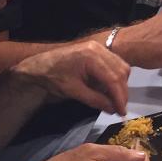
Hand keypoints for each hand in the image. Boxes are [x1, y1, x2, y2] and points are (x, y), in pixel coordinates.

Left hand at [15, 39, 129, 114]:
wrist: (39, 65)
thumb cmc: (53, 77)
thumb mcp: (73, 91)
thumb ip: (95, 100)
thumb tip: (113, 109)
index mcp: (91, 56)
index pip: (113, 78)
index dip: (119, 97)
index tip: (122, 112)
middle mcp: (99, 49)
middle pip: (121, 71)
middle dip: (122, 92)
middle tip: (120, 109)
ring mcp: (99, 48)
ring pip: (121, 67)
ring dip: (120, 85)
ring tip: (115, 100)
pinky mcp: (98, 51)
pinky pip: (114, 64)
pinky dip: (115, 78)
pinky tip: (109, 89)